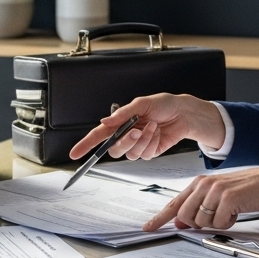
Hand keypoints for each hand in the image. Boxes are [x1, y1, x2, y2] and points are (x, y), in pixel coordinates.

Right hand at [68, 94, 224, 161]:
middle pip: (114, 149)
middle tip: (135, 130)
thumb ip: (122, 114)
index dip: (85, 145)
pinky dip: (152, 142)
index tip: (75, 153)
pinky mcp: (149, 152)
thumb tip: (104, 121)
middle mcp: (126, 136)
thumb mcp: (141, 103)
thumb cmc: (163, 104)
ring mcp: (137, 145)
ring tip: (153, 126)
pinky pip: (145, 154)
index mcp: (119, 123)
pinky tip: (157, 132)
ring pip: (131, 153)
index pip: (98, 136)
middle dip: (125, 141)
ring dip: (143, 139)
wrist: (182, 113)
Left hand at [142, 166, 258, 231]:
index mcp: (199, 182)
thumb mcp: (219, 194)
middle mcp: (204, 184)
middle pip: (184, 216)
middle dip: (197, 223)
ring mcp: (214, 191)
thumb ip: (199, 206)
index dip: (160, 217)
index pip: (174, 202)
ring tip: (230, 211)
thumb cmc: (247, 189)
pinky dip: (228, 223)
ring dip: (216, 223)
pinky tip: (237, 212)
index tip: (148, 227)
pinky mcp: (227, 199)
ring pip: (200, 221)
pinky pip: (218, 223)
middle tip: (216, 217)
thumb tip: (182, 222)